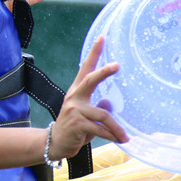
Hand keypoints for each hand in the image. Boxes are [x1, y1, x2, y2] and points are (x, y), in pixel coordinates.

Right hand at [48, 36, 128, 161]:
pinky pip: (100, 129)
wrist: (55, 143)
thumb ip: (99, 108)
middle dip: (104, 72)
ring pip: (103, 115)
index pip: (86, 68)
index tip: (102, 37)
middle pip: (90, 80)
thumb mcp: (88, 116)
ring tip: (125, 136)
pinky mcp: (77, 124)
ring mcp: (75, 110)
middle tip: (117, 65)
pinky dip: (111, 136)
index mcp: (77, 92)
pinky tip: (119, 140)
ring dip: (117, 128)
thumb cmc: (74, 128)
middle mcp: (75, 97)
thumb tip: (109, 104)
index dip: (94, 53)